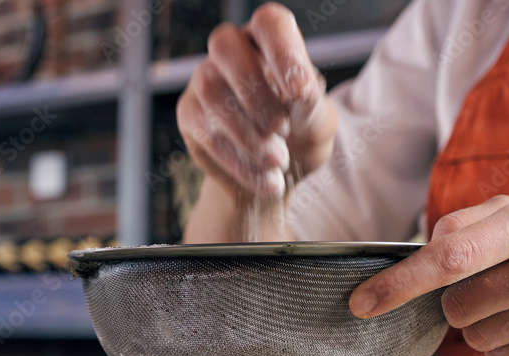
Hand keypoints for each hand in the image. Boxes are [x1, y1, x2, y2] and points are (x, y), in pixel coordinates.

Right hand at [177, 3, 336, 202]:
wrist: (275, 177)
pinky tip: (263, 179)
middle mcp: (232, 52)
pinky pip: (203, 130)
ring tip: (278, 161)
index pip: (269, 23)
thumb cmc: (301, 137)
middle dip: (256, 94)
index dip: (283, 52)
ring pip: (211, 91)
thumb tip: (300, 89)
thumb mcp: (318, 122)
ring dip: (247, 132)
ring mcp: (204, 79)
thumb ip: (313, 104)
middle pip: (226, 46)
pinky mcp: (189, 114)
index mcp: (269, 42)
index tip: (299, 93)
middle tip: (282, 131)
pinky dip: (236, 159)